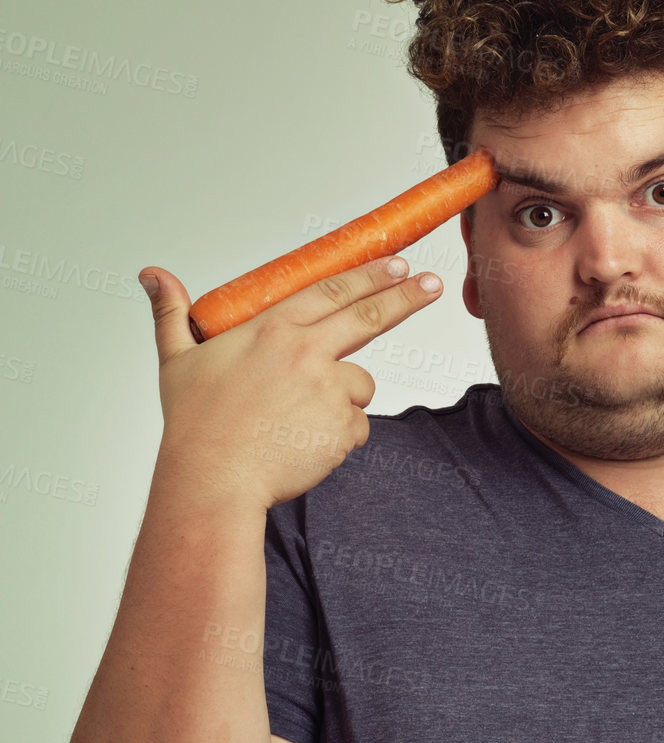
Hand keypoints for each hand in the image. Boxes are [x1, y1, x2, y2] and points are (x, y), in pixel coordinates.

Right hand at [138, 256, 442, 510]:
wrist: (214, 481)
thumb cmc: (195, 426)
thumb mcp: (177, 360)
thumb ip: (172, 313)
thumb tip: (153, 275)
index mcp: (271, 329)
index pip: (330, 290)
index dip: (367, 274)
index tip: (395, 261)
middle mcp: (305, 352)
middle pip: (369, 315)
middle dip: (405, 296)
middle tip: (431, 285)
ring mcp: (328, 389)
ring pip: (359, 385)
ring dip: (342, 400)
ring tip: (296, 422)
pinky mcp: (342, 426)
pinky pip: (356, 428)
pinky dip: (338, 437)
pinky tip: (303, 445)